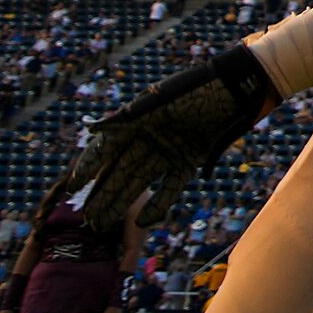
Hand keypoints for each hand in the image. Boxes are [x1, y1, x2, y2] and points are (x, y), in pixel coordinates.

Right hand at [48, 46, 279, 229]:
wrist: (238, 88)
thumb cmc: (197, 89)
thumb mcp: (160, 102)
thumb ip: (127, 118)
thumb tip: (93, 129)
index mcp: (137, 120)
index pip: (106, 147)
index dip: (89, 166)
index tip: (74, 186)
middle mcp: (149, 137)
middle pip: (121, 170)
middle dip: (104, 193)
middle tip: (87, 218)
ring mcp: (168, 150)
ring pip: (140, 181)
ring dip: (123, 202)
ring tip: (104, 223)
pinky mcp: (189, 160)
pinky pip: (169, 186)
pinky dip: (158, 203)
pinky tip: (143, 220)